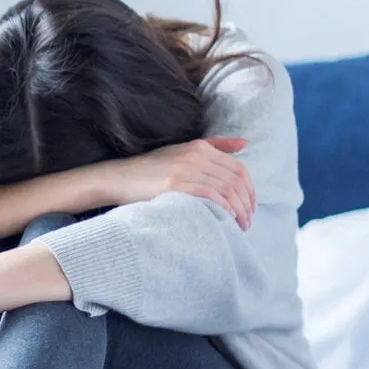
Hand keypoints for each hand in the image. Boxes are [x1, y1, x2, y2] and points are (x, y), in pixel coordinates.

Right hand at [100, 136, 255, 229]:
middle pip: (235, 180)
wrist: (118, 178)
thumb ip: (214, 146)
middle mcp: (196, 155)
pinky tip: (225, 220)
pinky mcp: (175, 184)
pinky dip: (223, 208)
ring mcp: (185, 169)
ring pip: (226, 189)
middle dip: (246, 204)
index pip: (238, 168)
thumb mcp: (181, 151)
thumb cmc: (149, 170)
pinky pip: (209, 195)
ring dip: (238, 210)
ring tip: (239, 226)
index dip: (250, 190)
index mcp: (200, 147)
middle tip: (247, 222)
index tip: (250, 207)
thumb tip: (244, 143)